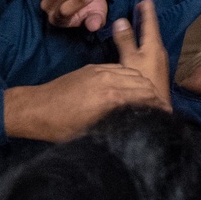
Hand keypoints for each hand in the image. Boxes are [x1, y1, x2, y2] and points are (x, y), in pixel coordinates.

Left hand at [4, 63, 166, 141]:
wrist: (35, 108)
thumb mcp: (91, 131)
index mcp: (111, 97)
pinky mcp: (92, 68)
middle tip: (158, 108)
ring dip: (142, 85)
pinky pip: (118, 69)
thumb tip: (135, 126)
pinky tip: (128, 89)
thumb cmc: (60, 126)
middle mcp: (108, 79)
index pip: (146, 96)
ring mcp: (99, 71)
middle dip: (154, 95)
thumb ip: (116, 123)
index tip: (165, 115)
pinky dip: (128, 78)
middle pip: (143, 82)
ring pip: (132, 73)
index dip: (159, 106)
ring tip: (147, 99)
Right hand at [111, 0, 170, 110]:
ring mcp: (159, 61)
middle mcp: (159, 51)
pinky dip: (145, 41)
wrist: (156, 107)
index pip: (151, 22)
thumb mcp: (130, 60)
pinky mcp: (157, 70)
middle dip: (146, 19)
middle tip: (140, 8)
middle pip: (152, 31)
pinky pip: (151, 49)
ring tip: (139, 23)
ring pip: (152, 41)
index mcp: (154, 45)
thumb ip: (126, 41)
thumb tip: (121, 20)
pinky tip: (140, 45)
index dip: (147, 11)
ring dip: (145, 31)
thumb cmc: (143, 81)